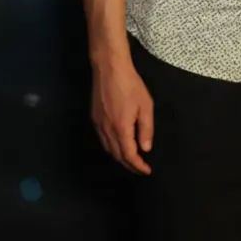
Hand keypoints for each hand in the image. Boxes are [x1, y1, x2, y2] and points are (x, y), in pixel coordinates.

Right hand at [91, 56, 153, 174]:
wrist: (109, 69)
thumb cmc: (130, 85)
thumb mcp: (145, 105)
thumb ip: (146, 129)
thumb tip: (145, 149)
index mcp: (121, 128)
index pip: (129, 155)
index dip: (138, 166)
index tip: (146, 171)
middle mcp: (107, 130)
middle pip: (117, 155)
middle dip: (129, 165)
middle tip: (140, 169)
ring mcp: (98, 125)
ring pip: (108, 149)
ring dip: (119, 158)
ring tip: (131, 160)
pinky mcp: (94, 118)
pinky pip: (103, 140)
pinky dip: (112, 148)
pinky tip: (118, 145)